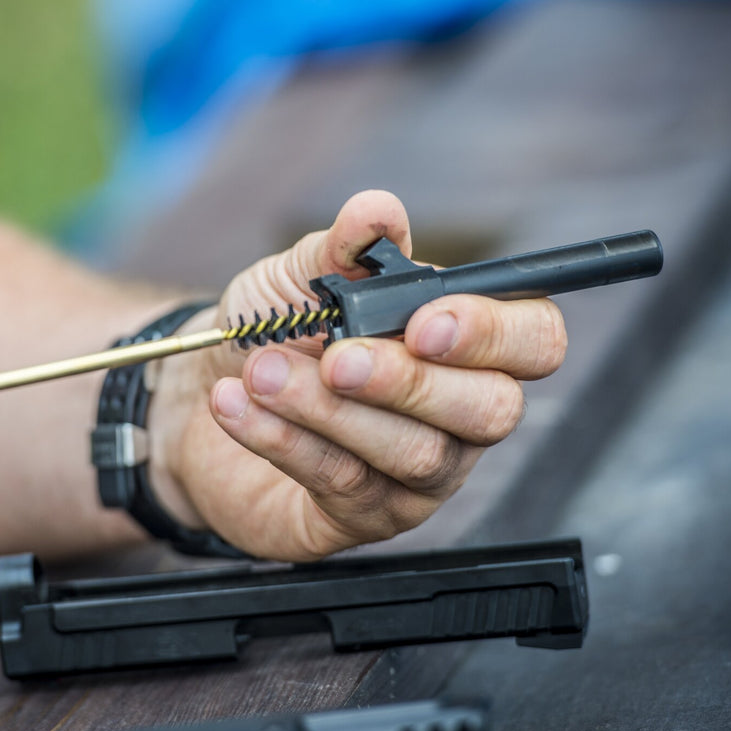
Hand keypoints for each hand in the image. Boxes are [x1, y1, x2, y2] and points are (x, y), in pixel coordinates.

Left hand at [149, 190, 566, 560]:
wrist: (196, 397)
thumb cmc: (271, 333)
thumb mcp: (299, 278)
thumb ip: (343, 248)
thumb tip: (376, 211)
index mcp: (465, 342)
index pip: (534, 340)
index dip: (494, 333)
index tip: (425, 322)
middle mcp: (458, 414)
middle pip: (491, 410)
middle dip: (410, 382)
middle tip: (338, 358)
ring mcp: (420, 474)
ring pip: (415, 453)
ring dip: (330, 410)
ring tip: (262, 373)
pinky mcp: (366, 518)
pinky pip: (346, 485)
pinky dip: (287, 440)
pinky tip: (241, 407)